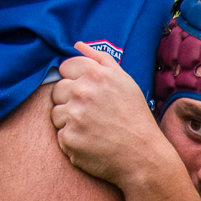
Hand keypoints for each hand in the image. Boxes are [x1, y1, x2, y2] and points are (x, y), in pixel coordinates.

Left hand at [50, 43, 179, 187]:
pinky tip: (90, 142)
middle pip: (57, 90)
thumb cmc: (134, 116)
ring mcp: (74, 116)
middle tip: (92, 113)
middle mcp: (81, 92)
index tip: (89, 94)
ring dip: (69, 120)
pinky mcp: (69, 139)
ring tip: (92, 128)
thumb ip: (100, 59)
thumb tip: (77, 44)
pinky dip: (72, 139)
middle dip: (70, 100)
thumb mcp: (124, 81)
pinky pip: (60, 134)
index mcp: (94, 74)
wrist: (144, 156)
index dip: (75, 80)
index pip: (64, 68)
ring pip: (56, 113)